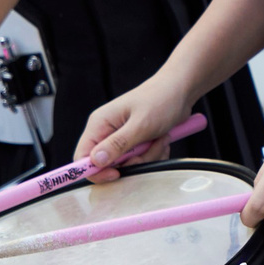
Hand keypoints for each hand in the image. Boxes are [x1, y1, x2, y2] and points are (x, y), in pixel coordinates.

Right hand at [78, 74, 199, 177]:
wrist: (181, 90)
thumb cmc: (161, 99)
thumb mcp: (140, 124)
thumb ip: (118, 144)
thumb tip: (96, 161)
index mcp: (99, 124)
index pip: (82, 157)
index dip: (95, 171)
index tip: (116, 174)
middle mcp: (107, 132)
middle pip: (109, 165)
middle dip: (133, 162)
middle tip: (148, 148)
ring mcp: (122, 138)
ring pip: (129, 164)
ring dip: (148, 157)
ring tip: (160, 139)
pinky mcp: (136, 142)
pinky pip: (142, 160)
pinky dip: (155, 154)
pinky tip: (162, 140)